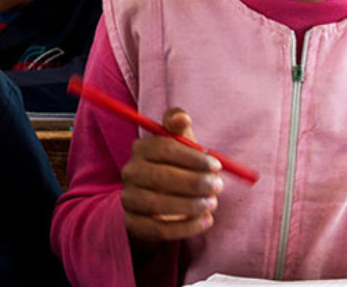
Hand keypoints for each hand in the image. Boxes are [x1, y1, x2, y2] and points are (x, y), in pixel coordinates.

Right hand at [120, 107, 223, 243]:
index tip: (217, 165)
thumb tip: (182, 117)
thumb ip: (179, 126)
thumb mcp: (180, 144)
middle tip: (218, 186)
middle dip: (194, 182)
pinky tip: (205, 221)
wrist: (161, 203)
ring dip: (190, 205)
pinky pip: (158, 229)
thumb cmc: (177, 166)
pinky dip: (185, 227)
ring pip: (157, 204)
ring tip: (212, 204)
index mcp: (141, 148)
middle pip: (160, 176)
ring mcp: (129, 198)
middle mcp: (130, 172)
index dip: (193, 157)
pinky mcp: (133, 223)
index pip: (164, 148)